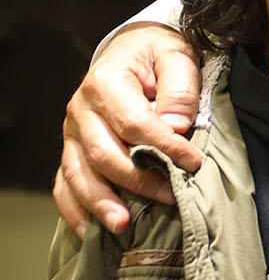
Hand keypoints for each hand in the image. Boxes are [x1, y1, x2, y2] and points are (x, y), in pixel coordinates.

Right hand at [55, 25, 202, 235]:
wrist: (134, 49)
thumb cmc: (158, 54)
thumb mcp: (177, 55)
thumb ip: (180, 87)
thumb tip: (177, 125)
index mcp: (105, 82)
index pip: (135, 122)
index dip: (164, 146)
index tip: (192, 163)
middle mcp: (81, 109)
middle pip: (104, 153)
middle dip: (137, 180)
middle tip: (169, 197)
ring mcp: (72, 132)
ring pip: (79, 173)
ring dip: (100, 202)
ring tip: (122, 225)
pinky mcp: (71, 149)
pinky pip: (64, 182)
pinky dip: (74, 208)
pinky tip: (88, 230)